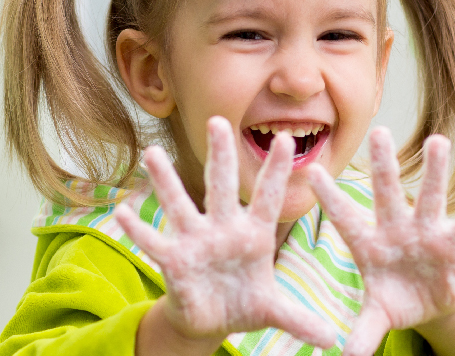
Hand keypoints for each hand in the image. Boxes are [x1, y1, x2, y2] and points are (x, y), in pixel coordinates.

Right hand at [115, 116, 336, 348]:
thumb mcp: (273, 312)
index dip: (275, 171)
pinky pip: (154, 242)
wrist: (211, 321)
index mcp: (253, 235)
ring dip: (165, 182)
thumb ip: (298, 320)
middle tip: (217, 121)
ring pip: (179, 205)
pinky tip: (123, 211)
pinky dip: (139, 229)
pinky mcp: (173, 261)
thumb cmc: (244, 304)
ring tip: (151, 154)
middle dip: (220, 156)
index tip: (285, 139)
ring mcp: (195, 242)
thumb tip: (332, 340)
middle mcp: (223, 229)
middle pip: (220, 187)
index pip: (267, 197)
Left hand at [308, 127, 454, 355]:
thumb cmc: (395, 300)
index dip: (329, 197)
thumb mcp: (376, 317)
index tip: (310, 171)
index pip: (345, 217)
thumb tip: (344, 354)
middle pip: (387, 194)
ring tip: (439, 141)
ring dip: (436, 172)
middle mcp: (396, 230)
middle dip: (383, 164)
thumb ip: (362, 331)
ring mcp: (426, 234)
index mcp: (368, 245)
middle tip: (379, 129)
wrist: (428, 304)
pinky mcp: (453, 245)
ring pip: (431, 197)